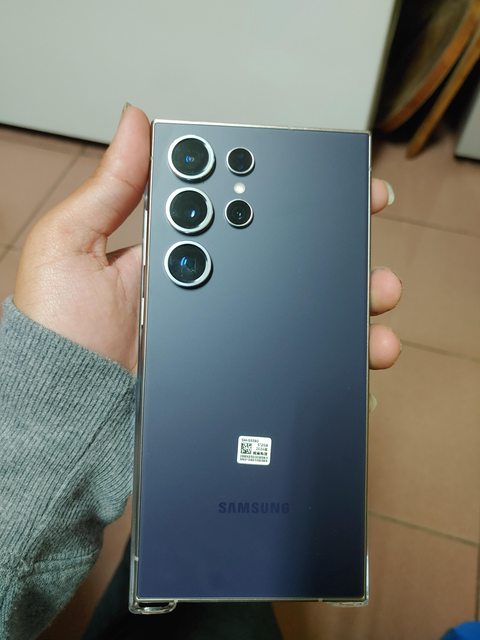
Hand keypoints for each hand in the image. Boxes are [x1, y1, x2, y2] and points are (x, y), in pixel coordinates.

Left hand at [14, 106, 400, 372]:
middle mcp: (208, 289)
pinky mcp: (234, 372)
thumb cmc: (58, 332)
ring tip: (374, 295)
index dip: (282, 195)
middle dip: (334, 247)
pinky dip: (331, 356)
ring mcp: (226, 333)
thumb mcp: (72, 245)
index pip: (238, 213)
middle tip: (365, 231)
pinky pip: (291, 360)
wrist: (66, 413)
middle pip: (283, 261)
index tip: (325, 182)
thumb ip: (110, 188)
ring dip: (346, 301)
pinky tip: (356, 350)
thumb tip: (138, 122)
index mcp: (175, 251)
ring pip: (300, 311)